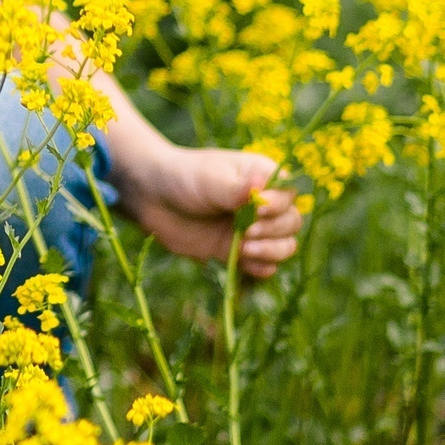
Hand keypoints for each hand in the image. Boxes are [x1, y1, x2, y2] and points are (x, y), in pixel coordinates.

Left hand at [114, 143, 302, 277]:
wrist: (152, 198)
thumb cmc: (183, 177)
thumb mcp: (210, 178)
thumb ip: (236, 189)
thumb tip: (261, 185)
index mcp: (262, 178)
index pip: (289, 194)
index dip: (278, 205)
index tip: (258, 210)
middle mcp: (263, 204)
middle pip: (291, 222)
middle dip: (274, 230)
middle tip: (246, 232)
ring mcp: (252, 229)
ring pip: (284, 245)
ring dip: (272, 251)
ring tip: (244, 248)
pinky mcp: (237, 250)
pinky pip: (264, 264)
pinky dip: (261, 266)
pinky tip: (244, 260)